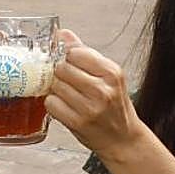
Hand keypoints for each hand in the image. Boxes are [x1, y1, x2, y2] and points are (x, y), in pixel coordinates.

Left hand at [45, 29, 139, 156]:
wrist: (123, 139)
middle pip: (62, 68)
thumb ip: (85, 53)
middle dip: (60, 73)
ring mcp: (89, 107)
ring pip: (55, 85)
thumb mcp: (108, 76)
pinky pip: (51, 103)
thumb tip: (63, 34)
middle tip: (67, 81)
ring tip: (68, 95)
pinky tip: (64, 106)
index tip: (68, 62)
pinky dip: (54, 104)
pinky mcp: (77, 122)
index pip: (75, 52)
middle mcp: (102, 89)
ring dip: (56, 89)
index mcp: (112, 73)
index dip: (68, 57)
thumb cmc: (114, 107)